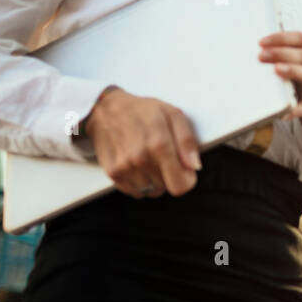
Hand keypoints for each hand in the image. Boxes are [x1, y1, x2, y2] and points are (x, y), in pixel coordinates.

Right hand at [84, 87, 200, 197]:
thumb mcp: (173, 115)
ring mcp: (125, 168)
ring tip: (148, 158)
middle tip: (163, 156)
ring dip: (153, 179)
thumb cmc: (143, 111)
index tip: (185, 170)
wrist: (106, 110)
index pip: (180, 185)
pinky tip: (137, 164)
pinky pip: (134, 191)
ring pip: (150, 190)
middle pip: (167, 188)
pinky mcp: (113, 173)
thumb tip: (194, 166)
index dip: (187, 180)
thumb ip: (187, 141)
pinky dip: (138, 182)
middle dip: (169, 174)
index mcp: (159, 145)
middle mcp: (141, 159)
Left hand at [259, 31, 301, 147]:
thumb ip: (277, 61)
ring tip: (277, 70)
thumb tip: (250, 58)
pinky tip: (284, 113)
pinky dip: (298, 108)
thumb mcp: (291, 70)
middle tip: (261, 56)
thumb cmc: (299, 86)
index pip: (300, 39)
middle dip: (281, 53)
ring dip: (292, 70)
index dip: (282, 38)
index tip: (261, 42)